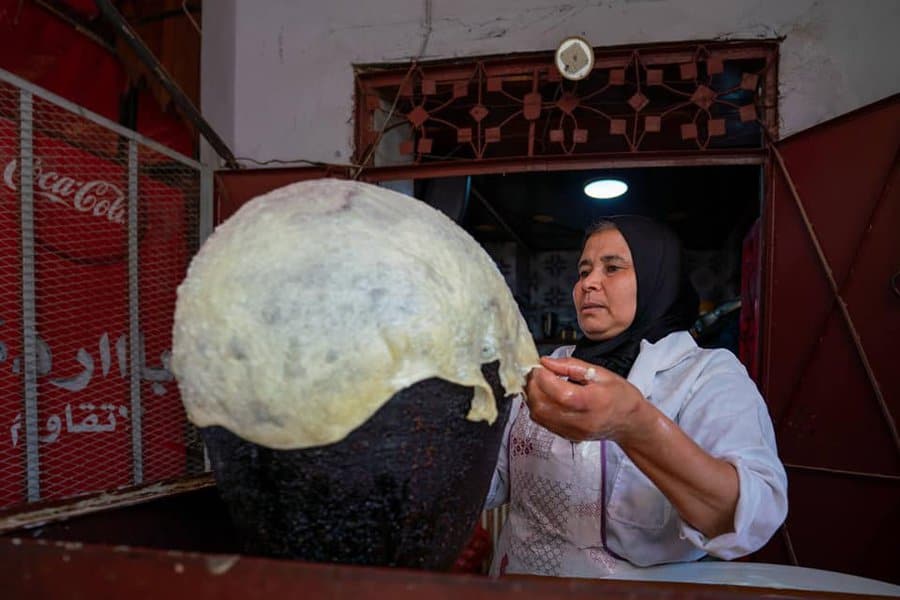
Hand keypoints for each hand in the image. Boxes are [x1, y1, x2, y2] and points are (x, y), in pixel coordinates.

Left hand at [524, 356, 647, 442]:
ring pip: (538, 416)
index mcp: (592, 402)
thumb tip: (547, 362)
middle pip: (543, 407)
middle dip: (533, 386)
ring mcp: (573, 431)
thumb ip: (571, 366)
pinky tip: (543, 395)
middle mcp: (581, 421)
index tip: (540, 366)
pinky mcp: (567, 436)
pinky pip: (543, 422)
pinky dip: (538, 407)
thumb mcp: (601, 373)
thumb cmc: (620, 396)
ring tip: (538, 383)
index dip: (544, 378)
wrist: (630, 422)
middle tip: (535, 373)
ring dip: (532, 397)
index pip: (559, 393)